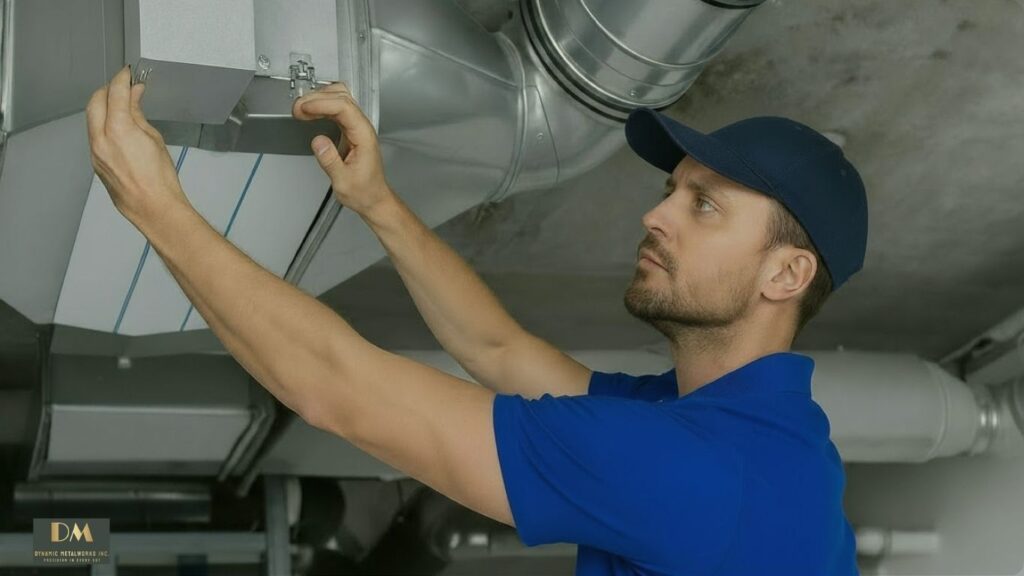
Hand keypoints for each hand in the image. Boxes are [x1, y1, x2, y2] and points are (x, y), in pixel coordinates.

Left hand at [86, 66, 189, 224]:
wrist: (153, 206)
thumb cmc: (159, 179)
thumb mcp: (153, 139)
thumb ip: (138, 114)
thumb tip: (133, 98)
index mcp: (118, 130)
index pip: (115, 93)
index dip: (121, 79)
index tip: (127, 74)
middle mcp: (100, 139)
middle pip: (95, 102)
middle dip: (107, 90)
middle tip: (122, 86)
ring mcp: (95, 152)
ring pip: (92, 118)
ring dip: (103, 106)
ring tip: (121, 105)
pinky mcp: (96, 162)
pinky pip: (94, 135)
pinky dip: (103, 124)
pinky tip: (117, 126)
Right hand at [292, 83, 393, 216]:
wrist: (373, 198)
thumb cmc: (364, 191)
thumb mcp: (343, 182)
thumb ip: (330, 161)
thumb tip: (318, 141)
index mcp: (364, 136)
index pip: (345, 108)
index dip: (322, 104)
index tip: (304, 108)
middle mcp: (362, 128)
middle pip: (342, 97)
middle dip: (317, 98)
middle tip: (297, 109)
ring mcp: (357, 127)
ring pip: (340, 99)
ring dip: (318, 99)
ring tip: (300, 109)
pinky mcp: (350, 130)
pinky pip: (336, 109)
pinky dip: (321, 106)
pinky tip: (310, 112)